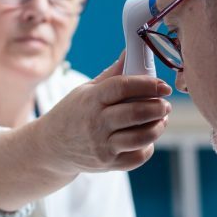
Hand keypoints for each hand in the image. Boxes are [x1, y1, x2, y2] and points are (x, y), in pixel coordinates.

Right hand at [34, 55, 171, 176]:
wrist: (51, 147)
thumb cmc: (72, 114)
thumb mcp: (85, 90)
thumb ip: (111, 74)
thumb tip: (131, 51)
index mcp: (91, 100)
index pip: (123, 87)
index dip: (147, 84)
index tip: (162, 86)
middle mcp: (95, 124)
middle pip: (136, 113)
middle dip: (158, 107)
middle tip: (165, 104)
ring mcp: (101, 146)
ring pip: (141, 137)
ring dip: (158, 127)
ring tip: (161, 120)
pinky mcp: (107, 164)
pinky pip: (137, 157)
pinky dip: (147, 147)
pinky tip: (146, 138)